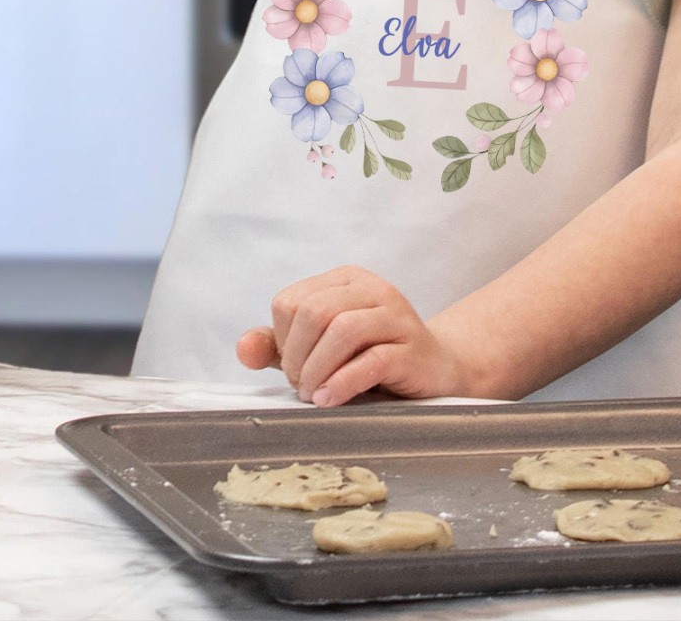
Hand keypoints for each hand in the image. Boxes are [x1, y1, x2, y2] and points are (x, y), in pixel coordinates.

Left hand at [236, 266, 477, 405]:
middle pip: (314, 312)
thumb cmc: (371, 358)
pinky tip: (330, 400)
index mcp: (343, 280)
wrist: (437, 371)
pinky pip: (373, 359)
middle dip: (297, 356)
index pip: (291, 301)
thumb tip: (243, 349)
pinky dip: (343, 382)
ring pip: (342, 330)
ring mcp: (396, 316)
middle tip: (301, 387)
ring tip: (314, 395)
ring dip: (318, 369)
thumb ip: (279, 347)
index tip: (291, 369)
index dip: (281, 339)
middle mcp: (371, 288)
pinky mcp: (414, 348)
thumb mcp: (319, 349)